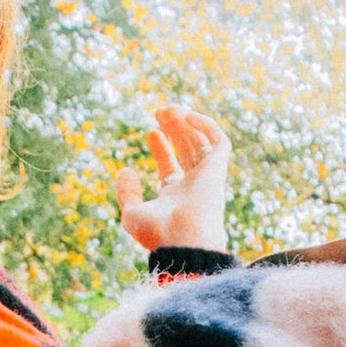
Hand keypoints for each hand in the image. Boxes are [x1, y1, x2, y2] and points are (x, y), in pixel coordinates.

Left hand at [118, 104, 230, 257]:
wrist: (184, 238)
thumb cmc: (158, 231)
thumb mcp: (132, 213)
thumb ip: (127, 192)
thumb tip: (126, 170)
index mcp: (174, 197)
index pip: (171, 166)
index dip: (161, 147)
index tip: (151, 132)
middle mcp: (193, 186)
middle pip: (186, 150)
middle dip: (174, 129)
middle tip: (159, 111)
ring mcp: (207, 177)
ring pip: (201, 142)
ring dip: (186, 122)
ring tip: (169, 108)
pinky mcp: (218, 169)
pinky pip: (219, 142)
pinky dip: (206, 126)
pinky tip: (187, 117)